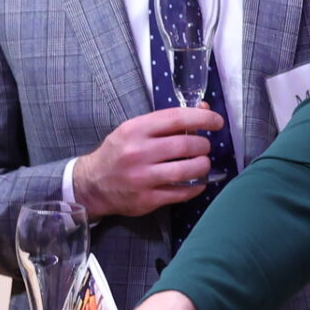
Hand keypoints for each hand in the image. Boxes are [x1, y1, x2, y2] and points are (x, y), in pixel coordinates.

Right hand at [71, 107, 223, 217]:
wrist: (92, 184)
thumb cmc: (118, 153)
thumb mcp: (135, 130)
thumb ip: (166, 121)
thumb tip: (204, 109)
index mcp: (135, 130)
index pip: (177, 118)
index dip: (202, 118)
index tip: (217, 121)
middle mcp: (138, 152)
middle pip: (186, 145)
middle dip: (203, 145)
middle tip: (204, 147)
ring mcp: (142, 178)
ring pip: (187, 170)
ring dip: (203, 165)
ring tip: (202, 163)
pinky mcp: (147, 199)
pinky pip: (182, 192)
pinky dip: (196, 186)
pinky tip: (198, 181)